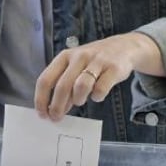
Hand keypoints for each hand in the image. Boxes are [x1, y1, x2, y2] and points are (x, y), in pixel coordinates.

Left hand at [35, 32, 160, 119]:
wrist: (124, 47)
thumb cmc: (93, 62)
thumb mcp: (75, 67)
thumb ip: (64, 85)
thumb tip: (54, 109)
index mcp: (64, 56)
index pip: (46, 79)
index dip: (41, 99)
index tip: (42, 114)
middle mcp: (79, 57)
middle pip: (62, 86)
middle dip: (57, 106)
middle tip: (57, 118)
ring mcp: (97, 61)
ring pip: (81, 86)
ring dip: (78, 99)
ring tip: (80, 101)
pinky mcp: (113, 68)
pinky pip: (101, 88)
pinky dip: (97, 97)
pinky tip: (97, 95)